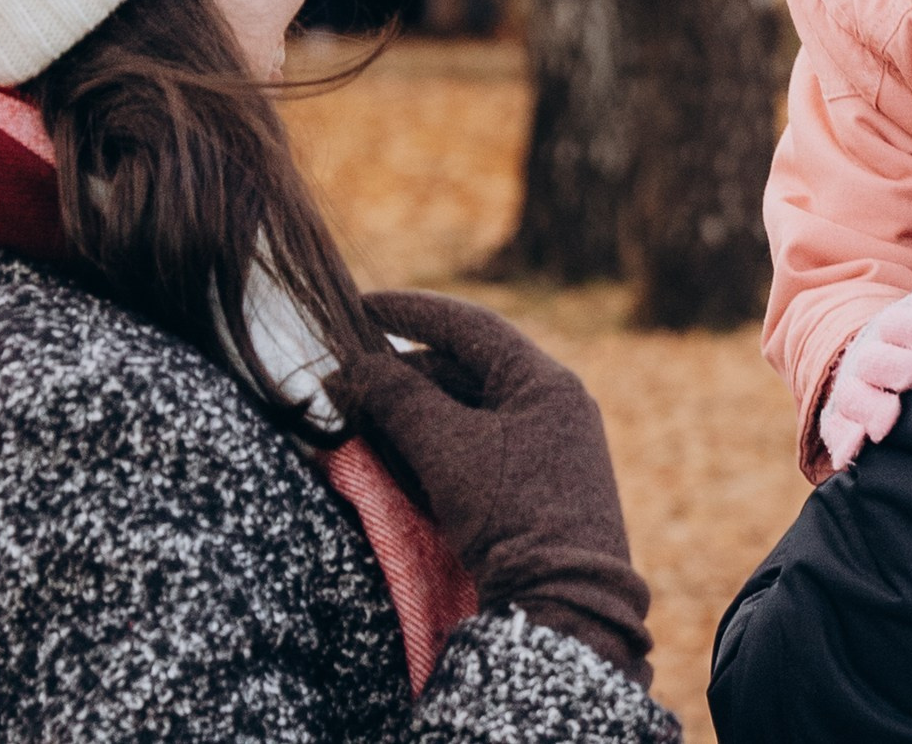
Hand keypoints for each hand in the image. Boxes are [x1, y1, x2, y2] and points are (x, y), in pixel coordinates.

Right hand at [339, 290, 653, 684]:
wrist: (563, 605)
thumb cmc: (511, 514)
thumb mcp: (446, 447)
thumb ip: (398, 396)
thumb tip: (355, 366)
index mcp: (546, 381)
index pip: (471, 325)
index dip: (410, 311)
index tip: (360, 306)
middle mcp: (554, 405)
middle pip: (465, 369)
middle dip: (403, 374)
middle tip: (348, 382)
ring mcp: (550, 448)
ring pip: (469, 411)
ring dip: (415, 413)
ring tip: (362, 420)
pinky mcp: (538, 488)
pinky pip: (478, 448)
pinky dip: (436, 446)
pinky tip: (397, 456)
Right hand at [818, 267, 911, 472]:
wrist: (863, 368)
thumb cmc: (905, 345)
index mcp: (886, 332)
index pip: (894, 323)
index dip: (909, 324)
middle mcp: (865, 360)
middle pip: (873, 360)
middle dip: (894, 365)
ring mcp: (851, 392)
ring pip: (853, 398)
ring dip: (870, 406)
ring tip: (887, 419)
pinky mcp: (841, 422)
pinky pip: (837, 433)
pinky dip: (843, 443)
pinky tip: (851, 455)